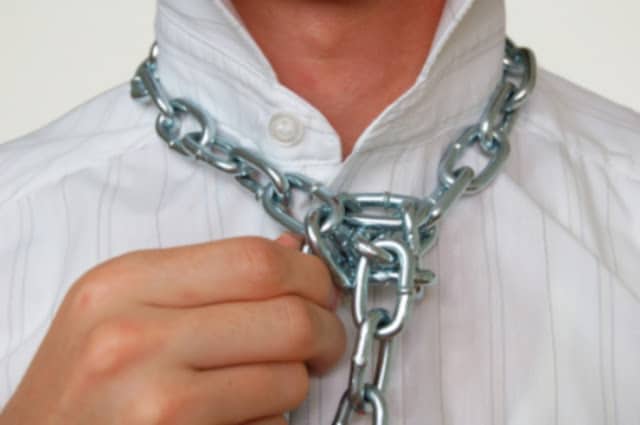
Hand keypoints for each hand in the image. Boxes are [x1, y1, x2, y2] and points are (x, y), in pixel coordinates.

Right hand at [0, 235, 345, 424]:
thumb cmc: (82, 382)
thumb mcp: (123, 306)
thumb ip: (207, 276)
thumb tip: (292, 253)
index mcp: (125, 284)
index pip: (255, 262)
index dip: (310, 276)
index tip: (322, 292)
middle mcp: (134, 339)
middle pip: (287, 318)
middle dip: (327, 331)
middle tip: (327, 342)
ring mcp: (155, 403)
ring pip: (288, 380)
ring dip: (295, 383)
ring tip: (269, 383)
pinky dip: (271, 421)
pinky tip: (240, 417)